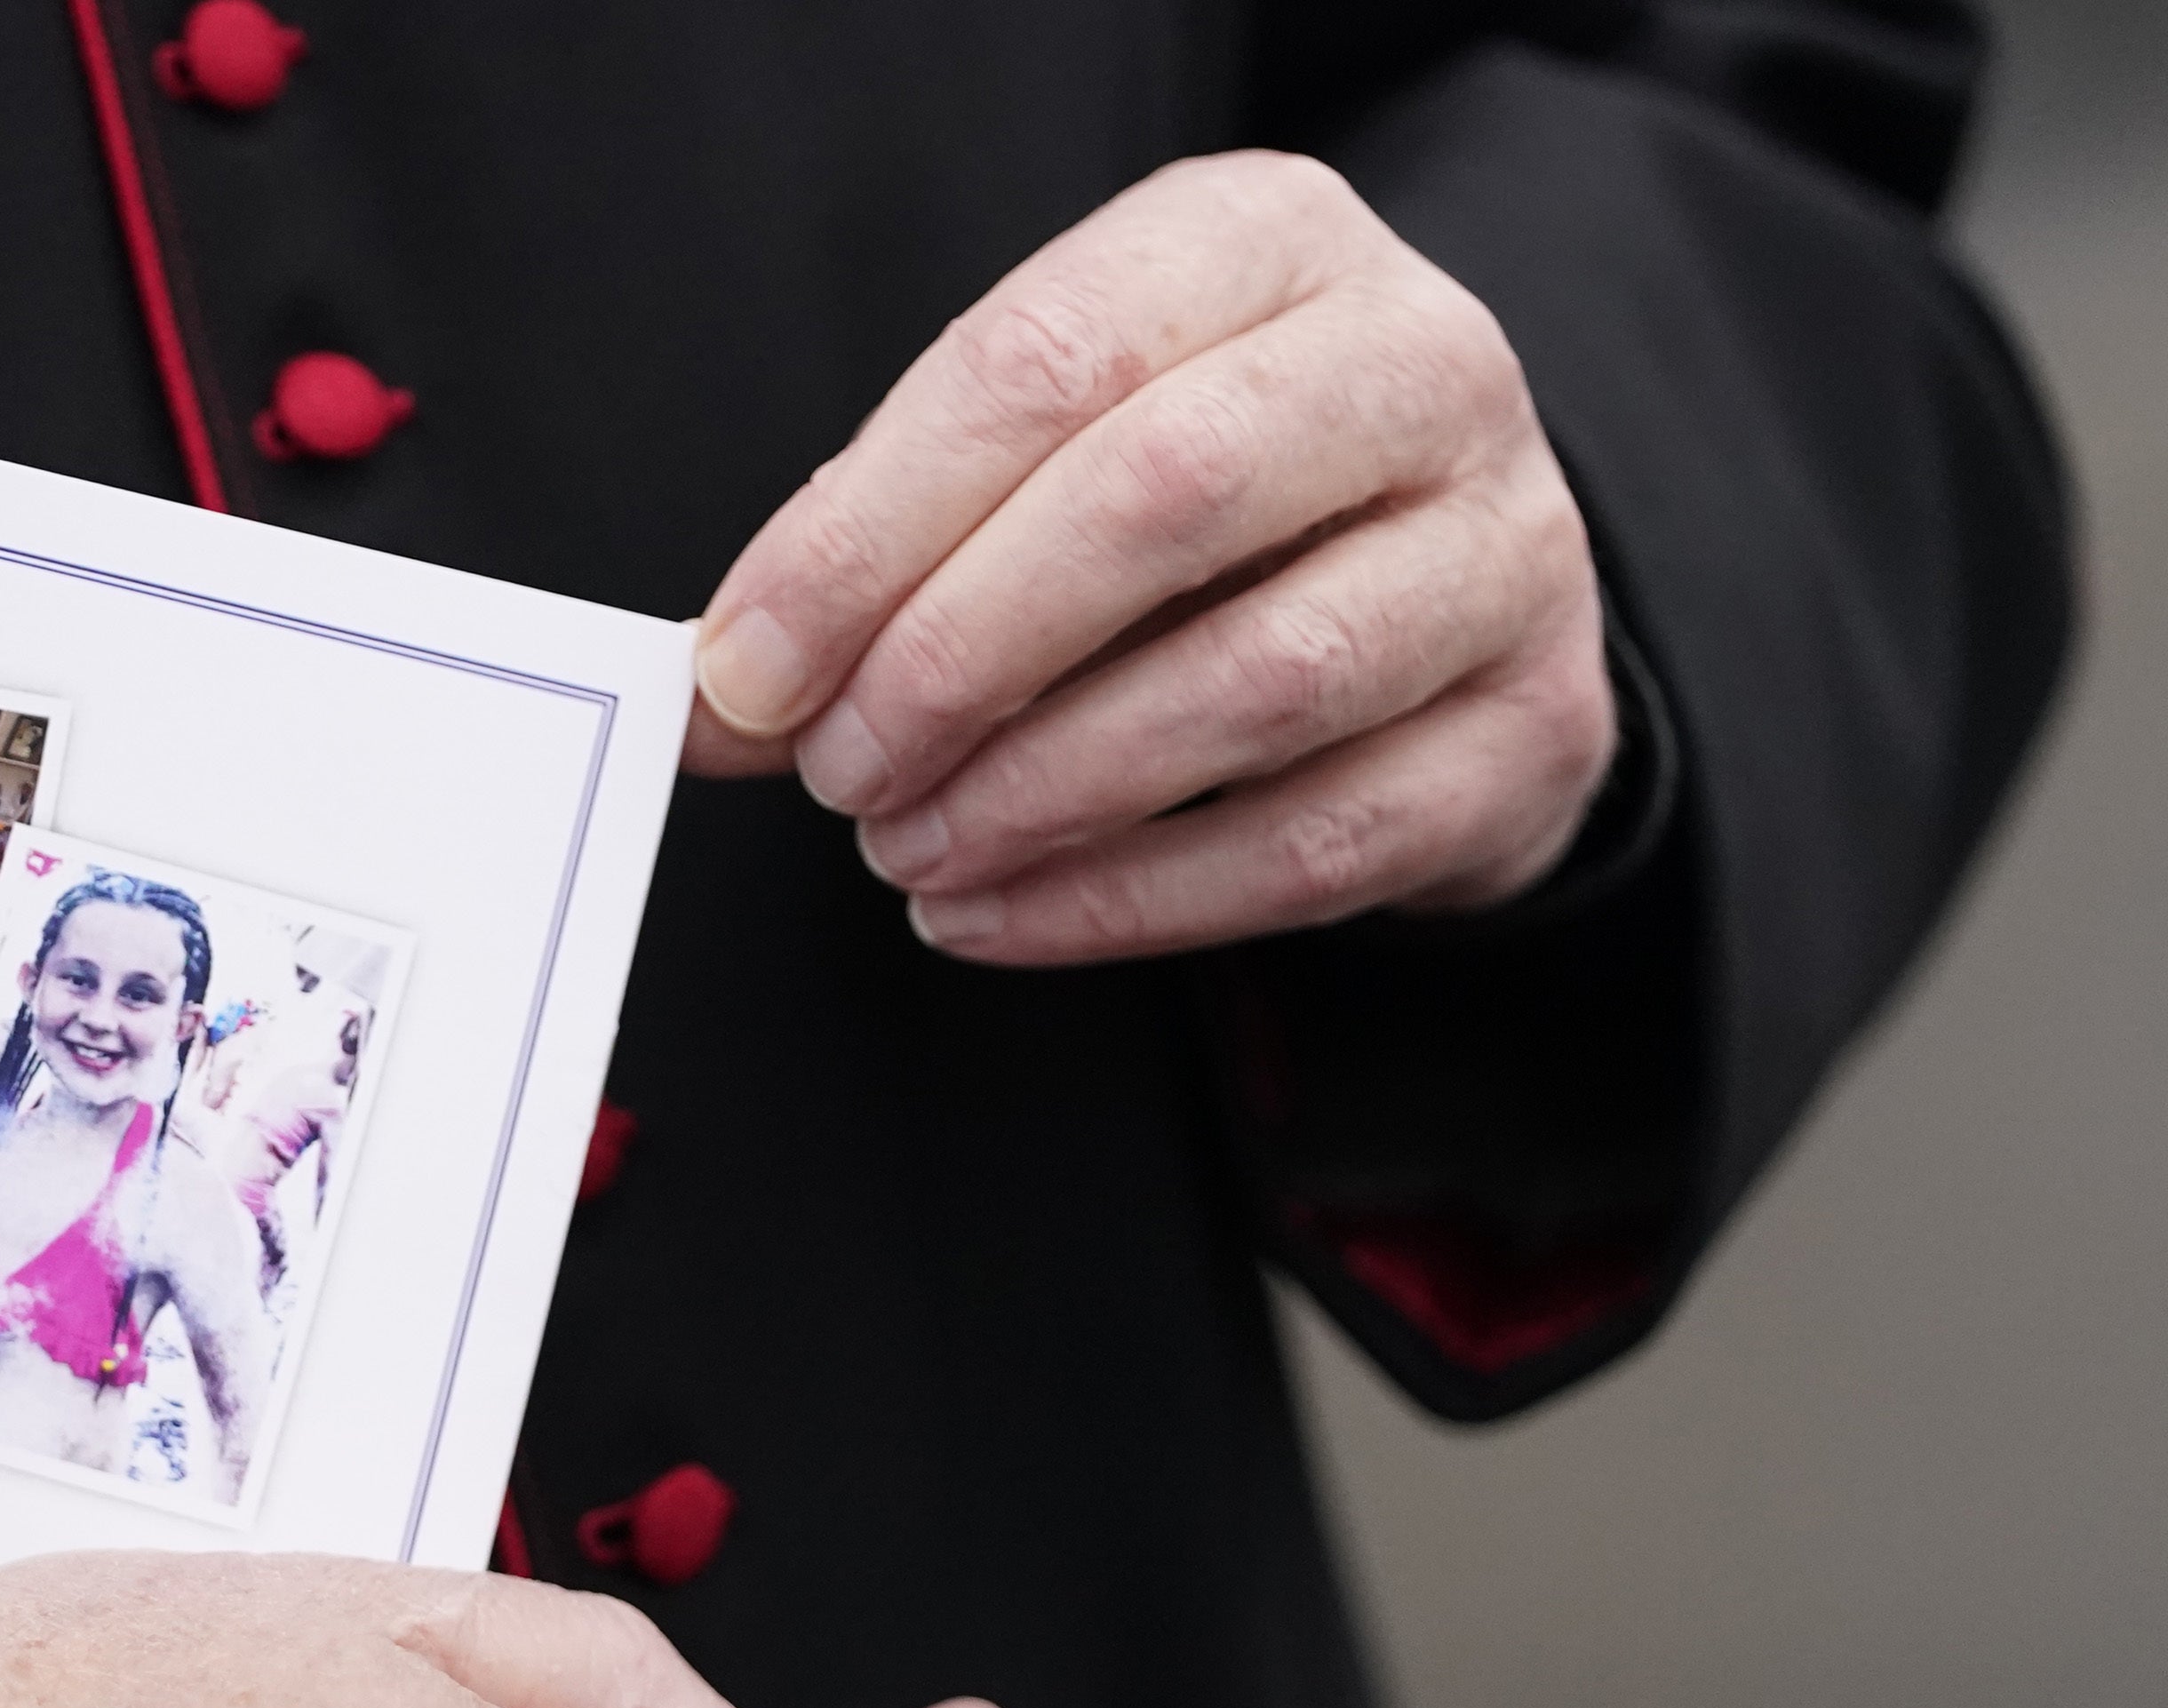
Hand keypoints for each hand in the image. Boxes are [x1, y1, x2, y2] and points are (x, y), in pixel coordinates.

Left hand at [686, 150, 1616, 962]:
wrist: (1437, 581)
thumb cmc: (1203, 507)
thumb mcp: (1041, 461)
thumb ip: (883, 555)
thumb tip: (722, 697)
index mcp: (1269, 243)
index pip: (1045, 363)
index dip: (870, 530)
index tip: (749, 667)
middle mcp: (1422, 366)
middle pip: (1166, 496)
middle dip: (959, 655)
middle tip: (837, 768)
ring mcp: (1508, 551)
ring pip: (1262, 678)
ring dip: (1042, 791)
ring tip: (905, 848)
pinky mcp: (1535, 732)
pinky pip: (1318, 842)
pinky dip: (1128, 903)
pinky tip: (996, 914)